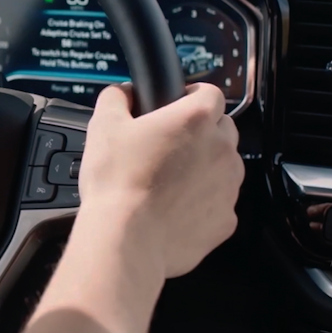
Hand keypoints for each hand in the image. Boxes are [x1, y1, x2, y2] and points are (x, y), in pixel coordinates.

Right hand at [79, 82, 242, 277]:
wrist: (126, 240)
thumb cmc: (116, 184)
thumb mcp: (103, 126)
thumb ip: (117, 97)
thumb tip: (123, 93)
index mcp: (195, 120)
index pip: (210, 92)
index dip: (191, 96)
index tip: (176, 105)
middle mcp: (220, 150)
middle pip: (222, 128)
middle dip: (199, 133)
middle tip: (167, 146)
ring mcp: (228, 187)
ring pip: (223, 167)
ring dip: (203, 168)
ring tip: (167, 181)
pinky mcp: (225, 220)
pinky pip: (218, 202)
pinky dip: (201, 202)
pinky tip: (172, 208)